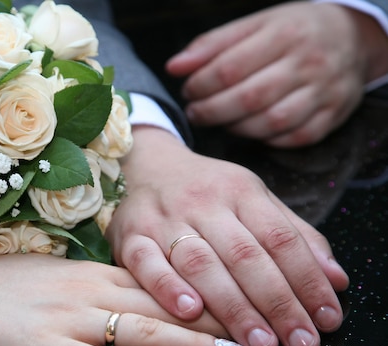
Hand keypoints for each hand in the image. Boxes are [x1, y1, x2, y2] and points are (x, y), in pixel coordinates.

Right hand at [0, 254, 240, 345]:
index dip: (200, 291)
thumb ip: (87, 283)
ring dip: (188, 343)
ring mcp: (66, 320)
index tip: (238, 297)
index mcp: (87, 272)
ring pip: (139, 330)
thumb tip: (121, 293)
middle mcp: (85, 291)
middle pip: (159, 303)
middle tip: (256, 324)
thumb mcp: (47, 275)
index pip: (157, 279)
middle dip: (210, 315)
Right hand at [106, 126, 348, 345]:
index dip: (307, 280)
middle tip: (298, 343)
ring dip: (231, 306)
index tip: (325, 319)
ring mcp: (163, 219)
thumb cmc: (206, 191)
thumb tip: (336, 279)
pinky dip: (167, 288)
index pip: (280, 238)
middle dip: (276, 303)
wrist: (145, 166)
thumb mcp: (254, 200)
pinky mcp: (130, 236)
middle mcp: (203, 202)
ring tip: (258, 343)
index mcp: (240, 191)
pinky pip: (146, 263)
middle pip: (244, 255)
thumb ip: (295, 236)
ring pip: (200, 263)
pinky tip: (190, 312)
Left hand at [166, 2, 387, 146]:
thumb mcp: (254, 25)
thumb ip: (212, 45)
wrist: (352, 37)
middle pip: (249, 98)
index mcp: (284, 34)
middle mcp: (308, 63)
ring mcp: (324, 92)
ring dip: (236, 128)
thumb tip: (174, 67)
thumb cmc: (292, 31)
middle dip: (212, 111)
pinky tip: (250, 129)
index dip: (201, 85)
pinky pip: (294, 138)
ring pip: (271, 122)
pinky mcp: (333, 116)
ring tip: (220, 121)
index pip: (230, 68)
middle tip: (195, 113)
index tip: (188, 91)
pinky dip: (267, 139)